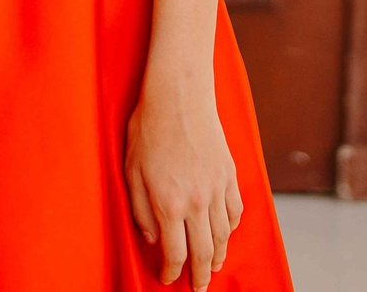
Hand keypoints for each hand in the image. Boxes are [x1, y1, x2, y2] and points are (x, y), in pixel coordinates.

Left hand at [126, 82, 244, 288]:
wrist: (179, 94)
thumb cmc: (149, 128)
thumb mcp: (131, 170)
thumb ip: (140, 209)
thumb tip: (152, 238)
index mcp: (168, 202)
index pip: (175, 253)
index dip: (172, 272)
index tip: (169, 279)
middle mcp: (197, 201)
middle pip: (203, 252)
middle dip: (200, 276)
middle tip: (198, 288)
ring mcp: (217, 188)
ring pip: (223, 236)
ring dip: (217, 256)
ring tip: (212, 267)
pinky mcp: (230, 175)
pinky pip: (235, 211)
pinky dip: (231, 228)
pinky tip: (225, 234)